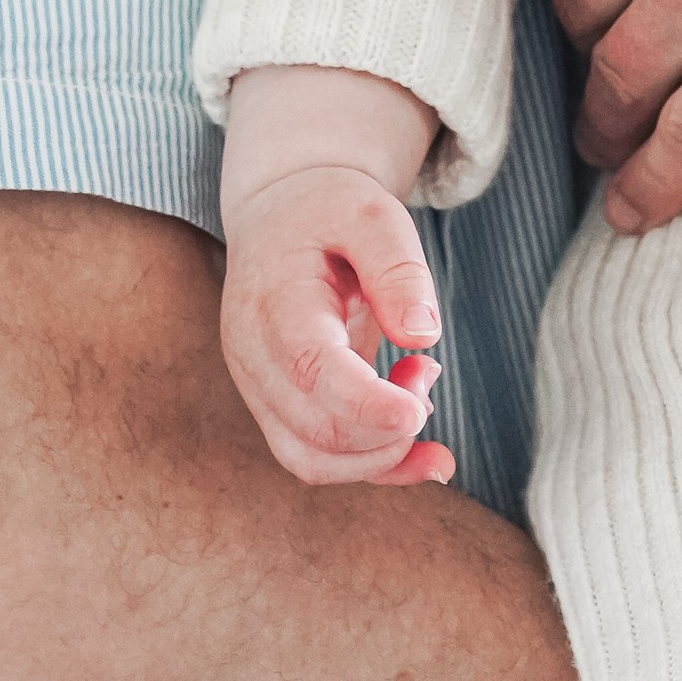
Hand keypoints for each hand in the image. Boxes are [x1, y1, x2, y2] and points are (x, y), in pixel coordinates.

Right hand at [217, 167, 454, 487]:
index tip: (419, 410)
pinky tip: (422, 454)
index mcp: (275, 301)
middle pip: (316, 429)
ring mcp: (258, 388)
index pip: (312, 372)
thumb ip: (398, 267)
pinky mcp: (276, 407)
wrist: (278, 217)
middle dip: (388, 424)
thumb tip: (423, 334)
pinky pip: (316, 459)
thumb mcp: (372, 213)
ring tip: (420, 391)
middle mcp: (254, 354)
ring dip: (382, 452)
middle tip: (427, 370)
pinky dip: (372, 466)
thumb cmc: (329, 213)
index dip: (367, 406)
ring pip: (312, 459)